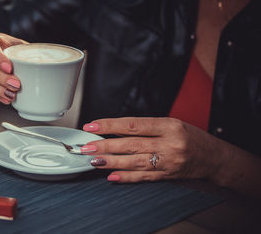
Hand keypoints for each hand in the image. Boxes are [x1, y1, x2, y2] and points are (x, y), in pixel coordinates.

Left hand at [81, 117, 226, 182]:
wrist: (214, 158)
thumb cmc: (191, 137)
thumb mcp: (170, 124)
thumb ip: (145, 128)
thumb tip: (114, 131)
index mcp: (168, 125)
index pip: (133, 124)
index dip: (110, 125)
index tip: (92, 126)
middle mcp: (169, 143)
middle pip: (131, 144)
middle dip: (105, 146)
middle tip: (87, 147)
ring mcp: (169, 161)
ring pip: (134, 162)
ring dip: (111, 162)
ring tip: (94, 161)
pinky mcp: (168, 176)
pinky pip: (144, 177)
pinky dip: (126, 177)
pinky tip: (112, 176)